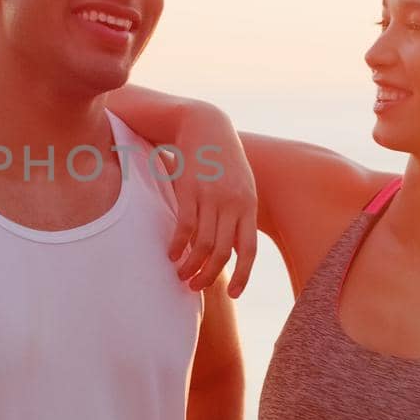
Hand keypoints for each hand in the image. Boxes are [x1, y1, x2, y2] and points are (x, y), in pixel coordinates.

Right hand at [166, 105, 257, 296]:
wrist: (204, 125)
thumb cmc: (222, 159)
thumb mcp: (240, 185)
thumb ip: (239, 215)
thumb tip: (235, 250)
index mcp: (248, 205)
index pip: (248, 249)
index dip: (242, 275)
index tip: (233, 294)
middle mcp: (232, 204)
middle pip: (222, 252)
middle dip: (208, 275)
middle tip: (194, 286)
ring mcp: (210, 197)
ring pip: (201, 243)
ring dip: (190, 265)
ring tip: (180, 275)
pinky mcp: (189, 190)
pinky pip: (184, 226)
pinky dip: (177, 245)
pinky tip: (170, 254)